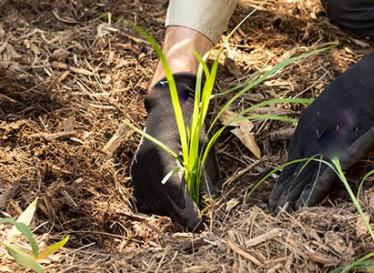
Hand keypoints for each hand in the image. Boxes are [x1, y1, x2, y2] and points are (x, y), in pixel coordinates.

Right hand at [131, 73, 218, 229]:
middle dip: (182, 214)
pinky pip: (143, 201)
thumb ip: (206, 178)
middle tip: (199, 218)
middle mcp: (145, 164)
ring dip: (170, 210)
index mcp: (162, 153)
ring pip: (153, 206)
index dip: (188, 212)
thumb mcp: (203, 148)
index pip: (174, 191)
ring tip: (186, 202)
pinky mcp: (134, 174)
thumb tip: (210, 207)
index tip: (201, 224)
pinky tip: (172, 196)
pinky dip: (159, 204)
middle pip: (163, 203)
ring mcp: (137, 170)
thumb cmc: (190, 124)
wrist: (167, 107)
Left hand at [269, 39, 373, 210]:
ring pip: (300, 179)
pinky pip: (318, 182)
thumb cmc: (355, 90)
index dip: (286, 171)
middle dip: (282, 188)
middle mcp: (306, 140)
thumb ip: (326, 118)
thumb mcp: (332, 103)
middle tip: (272, 204)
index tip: (281, 182)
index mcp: (304, 126)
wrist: (366, 88)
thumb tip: (329, 124)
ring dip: (290, 196)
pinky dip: (309, 195)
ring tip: (279, 211)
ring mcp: (318, 149)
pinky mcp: (333, 159)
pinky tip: (300, 207)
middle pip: (291, 170)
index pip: (292, 155)